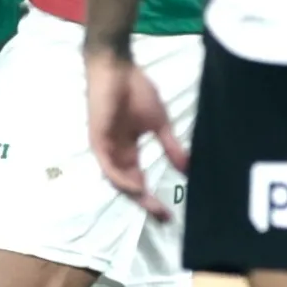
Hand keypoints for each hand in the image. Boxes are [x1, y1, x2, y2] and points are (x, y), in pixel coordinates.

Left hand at [86, 44, 188, 220]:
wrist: (118, 68)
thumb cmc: (136, 91)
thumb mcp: (160, 124)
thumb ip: (171, 147)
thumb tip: (188, 170)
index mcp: (128, 150)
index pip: (139, 181)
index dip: (152, 199)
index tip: (170, 215)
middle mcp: (116, 153)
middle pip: (128, 186)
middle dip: (145, 203)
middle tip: (164, 218)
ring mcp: (106, 147)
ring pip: (117, 180)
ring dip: (134, 195)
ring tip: (153, 207)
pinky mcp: (98, 139)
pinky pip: (108, 165)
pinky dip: (121, 178)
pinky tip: (136, 187)